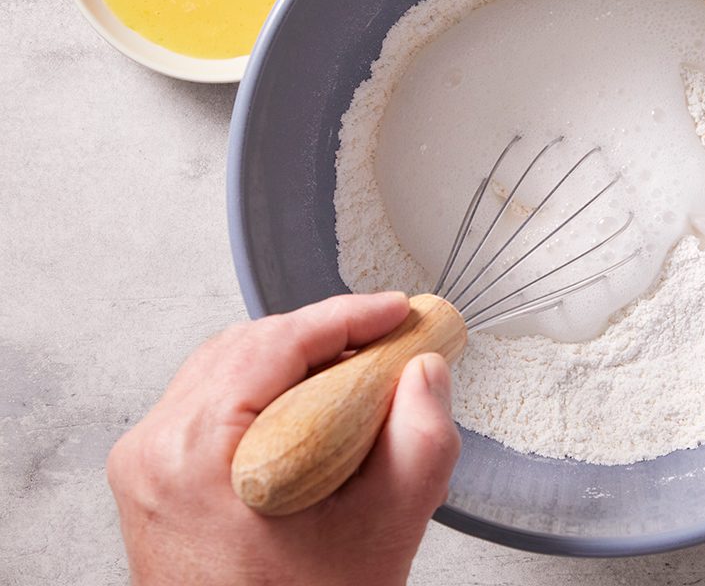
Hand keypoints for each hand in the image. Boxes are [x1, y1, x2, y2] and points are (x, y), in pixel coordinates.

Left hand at [108, 292, 460, 585]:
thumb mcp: (387, 527)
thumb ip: (422, 438)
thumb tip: (425, 372)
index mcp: (194, 455)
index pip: (275, 343)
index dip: (348, 315)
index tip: (398, 312)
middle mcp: (153, 451)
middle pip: (247, 346)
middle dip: (325, 335)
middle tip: (388, 343)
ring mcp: (144, 465)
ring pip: (225, 367)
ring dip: (295, 359)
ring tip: (356, 375)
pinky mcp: (151, 479)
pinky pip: (209, 402)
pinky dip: (265, 389)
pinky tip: (310, 407)